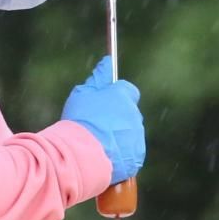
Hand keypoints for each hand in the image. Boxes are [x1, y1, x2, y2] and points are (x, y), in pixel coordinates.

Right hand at [59, 55, 145, 182]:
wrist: (82, 154)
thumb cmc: (81, 120)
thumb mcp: (82, 93)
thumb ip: (98, 78)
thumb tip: (107, 62)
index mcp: (124, 97)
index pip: (128, 90)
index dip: (117, 96)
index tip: (106, 102)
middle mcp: (135, 115)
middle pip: (129, 113)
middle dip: (117, 117)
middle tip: (98, 125)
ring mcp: (137, 137)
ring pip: (130, 133)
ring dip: (118, 136)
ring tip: (98, 144)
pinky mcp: (137, 157)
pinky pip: (130, 152)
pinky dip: (120, 153)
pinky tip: (105, 155)